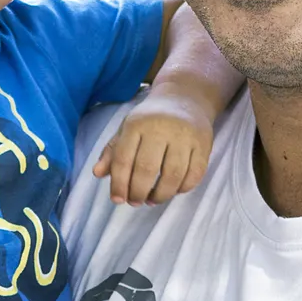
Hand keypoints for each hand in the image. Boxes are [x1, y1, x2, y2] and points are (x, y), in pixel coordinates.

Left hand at [93, 85, 214, 205]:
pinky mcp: (204, 144)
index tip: (117, 199)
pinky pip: (194, 174)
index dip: (119, 184)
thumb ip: (112, 152)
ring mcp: (185, 136)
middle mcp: (161, 128)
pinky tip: (173, 191)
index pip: (124, 159)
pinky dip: (182, 189)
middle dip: (139, 192)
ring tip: (152, 199)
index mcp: (137, 124)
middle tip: (136, 202)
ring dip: (161, 195)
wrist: (185, 99)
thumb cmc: (150, 119)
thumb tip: (97, 173)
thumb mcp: (127, 129)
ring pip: (173, 175)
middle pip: (147, 170)